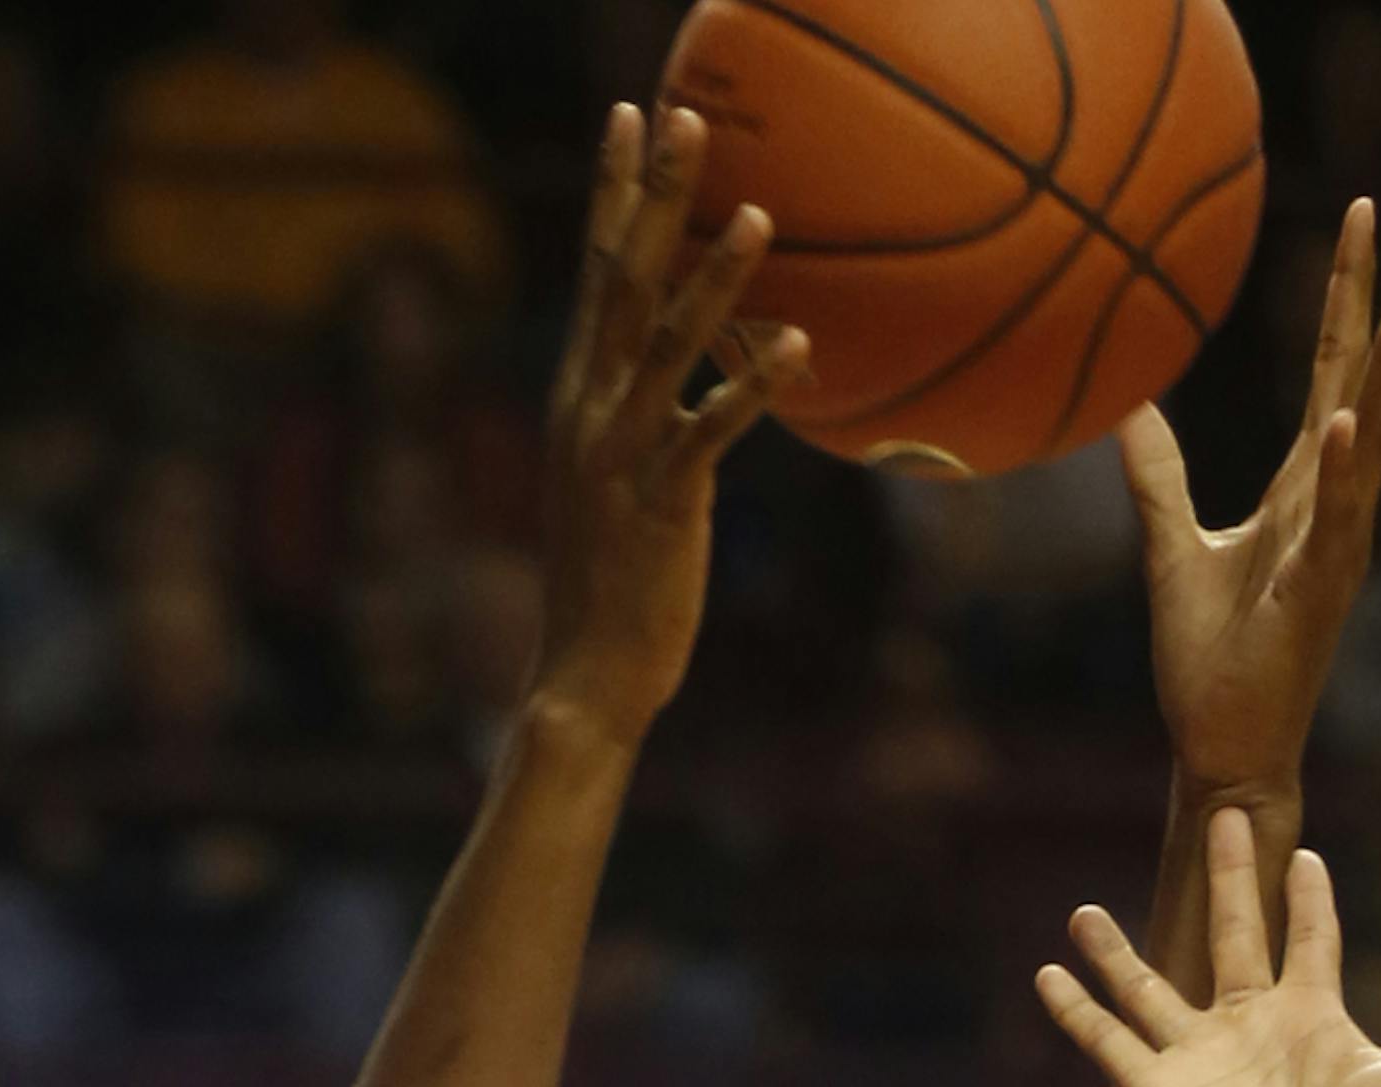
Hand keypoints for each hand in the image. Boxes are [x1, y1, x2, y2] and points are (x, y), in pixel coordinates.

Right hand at [530, 102, 807, 752]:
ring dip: (714, 279)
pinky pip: (713, 432)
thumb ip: (650, 420)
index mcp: (580, 397)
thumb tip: (694, 381)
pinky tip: (800, 343)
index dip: (615, 192)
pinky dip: (754, 385)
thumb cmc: (612, 585)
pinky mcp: (664, 505)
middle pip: (624, 281)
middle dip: (655, 196)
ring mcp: (623, 455)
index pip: (596, 272)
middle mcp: (591, 411)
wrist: (586, 676)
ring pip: (668, 347)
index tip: (630, 116)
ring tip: (756, 213)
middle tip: (683, 114)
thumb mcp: (622, 484)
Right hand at [1036, 806, 1380, 1086]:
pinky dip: (1076, 1011)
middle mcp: (1251, 1027)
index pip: (1309, 938)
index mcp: (1313, 1014)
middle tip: (1223, 817)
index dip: (1308, 896)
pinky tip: (1046, 976)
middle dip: (1226, 876)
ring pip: (1148, 986)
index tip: (1302, 855)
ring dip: (1116, 951)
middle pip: (1231, 932)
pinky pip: (1106, 1042)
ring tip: (1083, 910)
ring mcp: (1199, 1059)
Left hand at [1123, 193, 1380, 803]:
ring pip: (1378, 433)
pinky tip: (1349, 420)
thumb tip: (1127, 408)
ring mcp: (1337, 542)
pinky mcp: (1319, 591)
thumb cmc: (1208, 662)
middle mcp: (1336, 500)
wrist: (1219, 748)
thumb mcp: (1169, 549)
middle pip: (1379, 373)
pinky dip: (1343, 470)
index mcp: (1306, 483)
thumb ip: (1158, 476)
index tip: (1364, 209)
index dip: (1350, 288)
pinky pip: (1337, 520)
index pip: (1337, 365)